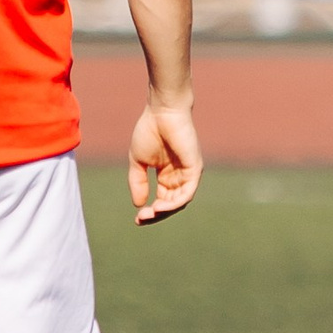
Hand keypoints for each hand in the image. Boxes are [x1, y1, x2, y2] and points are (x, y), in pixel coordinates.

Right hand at [130, 101, 202, 224]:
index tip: (137, 219)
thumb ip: (138, 182)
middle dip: (156, 214)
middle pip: (171, 204)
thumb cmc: (150, 131)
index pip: (163, 200)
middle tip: (142, 219)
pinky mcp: (195, 168)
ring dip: (165, 210)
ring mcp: (188, 173)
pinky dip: (175, 202)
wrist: (161, 112)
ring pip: (180, 201)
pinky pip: (188, 192)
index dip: (150, 212)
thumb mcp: (138, 162)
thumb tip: (138, 205)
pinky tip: (161, 206)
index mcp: (168, 175)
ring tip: (150, 213)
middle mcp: (180, 177)